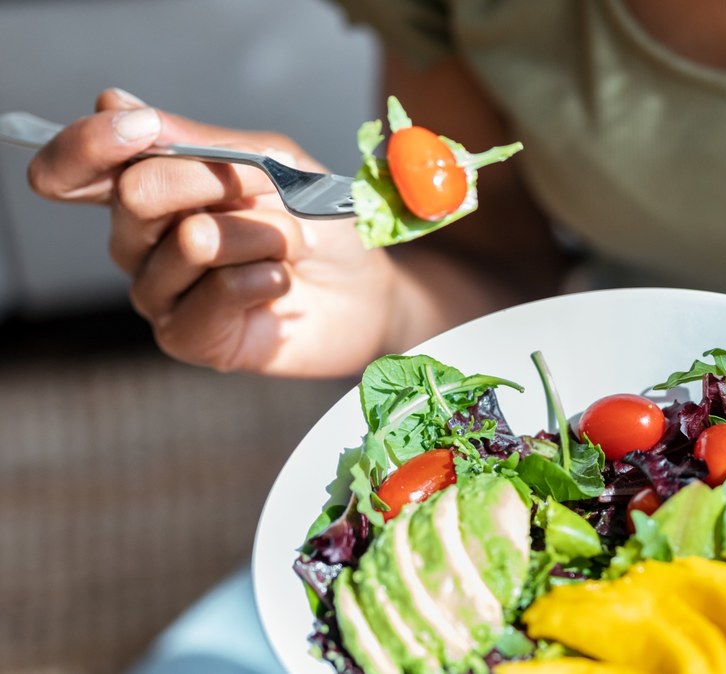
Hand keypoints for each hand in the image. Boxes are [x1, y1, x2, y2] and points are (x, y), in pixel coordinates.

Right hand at [27, 88, 396, 376]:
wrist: (368, 289)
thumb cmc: (320, 222)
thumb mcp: (273, 163)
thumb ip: (198, 142)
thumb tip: (113, 104)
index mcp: (149, 189)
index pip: (73, 169)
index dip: (90, 145)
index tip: (140, 129)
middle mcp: (140, 242)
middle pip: (135, 196)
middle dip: (218, 183)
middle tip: (269, 194)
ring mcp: (160, 293)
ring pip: (186, 244)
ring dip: (258, 236)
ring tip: (289, 245)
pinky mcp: (188, 338)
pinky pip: (207, 301)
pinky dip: (259, 281)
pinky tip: (280, 282)